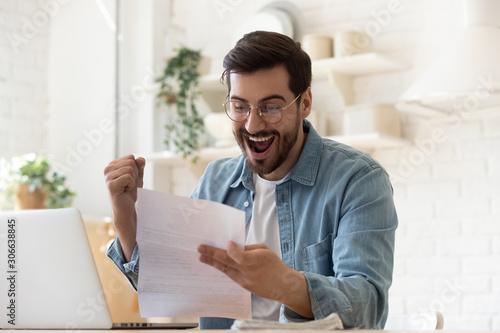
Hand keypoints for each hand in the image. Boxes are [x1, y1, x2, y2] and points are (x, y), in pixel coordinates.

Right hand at [103, 155, 145, 260]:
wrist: (126, 207)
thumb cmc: (130, 192)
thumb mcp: (137, 176)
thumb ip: (140, 166)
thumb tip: (140, 159)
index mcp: (112, 165)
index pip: (131, 157)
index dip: (135, 169)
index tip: (130, 178)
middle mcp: (107, 169)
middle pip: (131, 162)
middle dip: (135, 174)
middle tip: (129, 184)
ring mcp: (108, 177)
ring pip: (130, 169)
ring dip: (133, 180)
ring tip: (126, 187)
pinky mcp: (111, 185)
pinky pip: (128, 177)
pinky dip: (131, 185)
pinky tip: (125, 190)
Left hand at [198, 241, 312, 317]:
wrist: (283, 285)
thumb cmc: (274, 264)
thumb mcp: (265, 251)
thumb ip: (248, 249)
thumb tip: (232, 247)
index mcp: (258, 260)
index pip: (240, 256)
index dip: (231, 250)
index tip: (227, 243)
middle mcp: (250, 272)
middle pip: (228, 262)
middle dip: (213, 254)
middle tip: (200, 248)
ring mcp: (246, 281)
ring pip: (226, 270)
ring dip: (212, 262)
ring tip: (201, 256)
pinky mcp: (244, 286)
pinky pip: (230, 275)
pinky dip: (222, 268)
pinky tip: (214, 263)